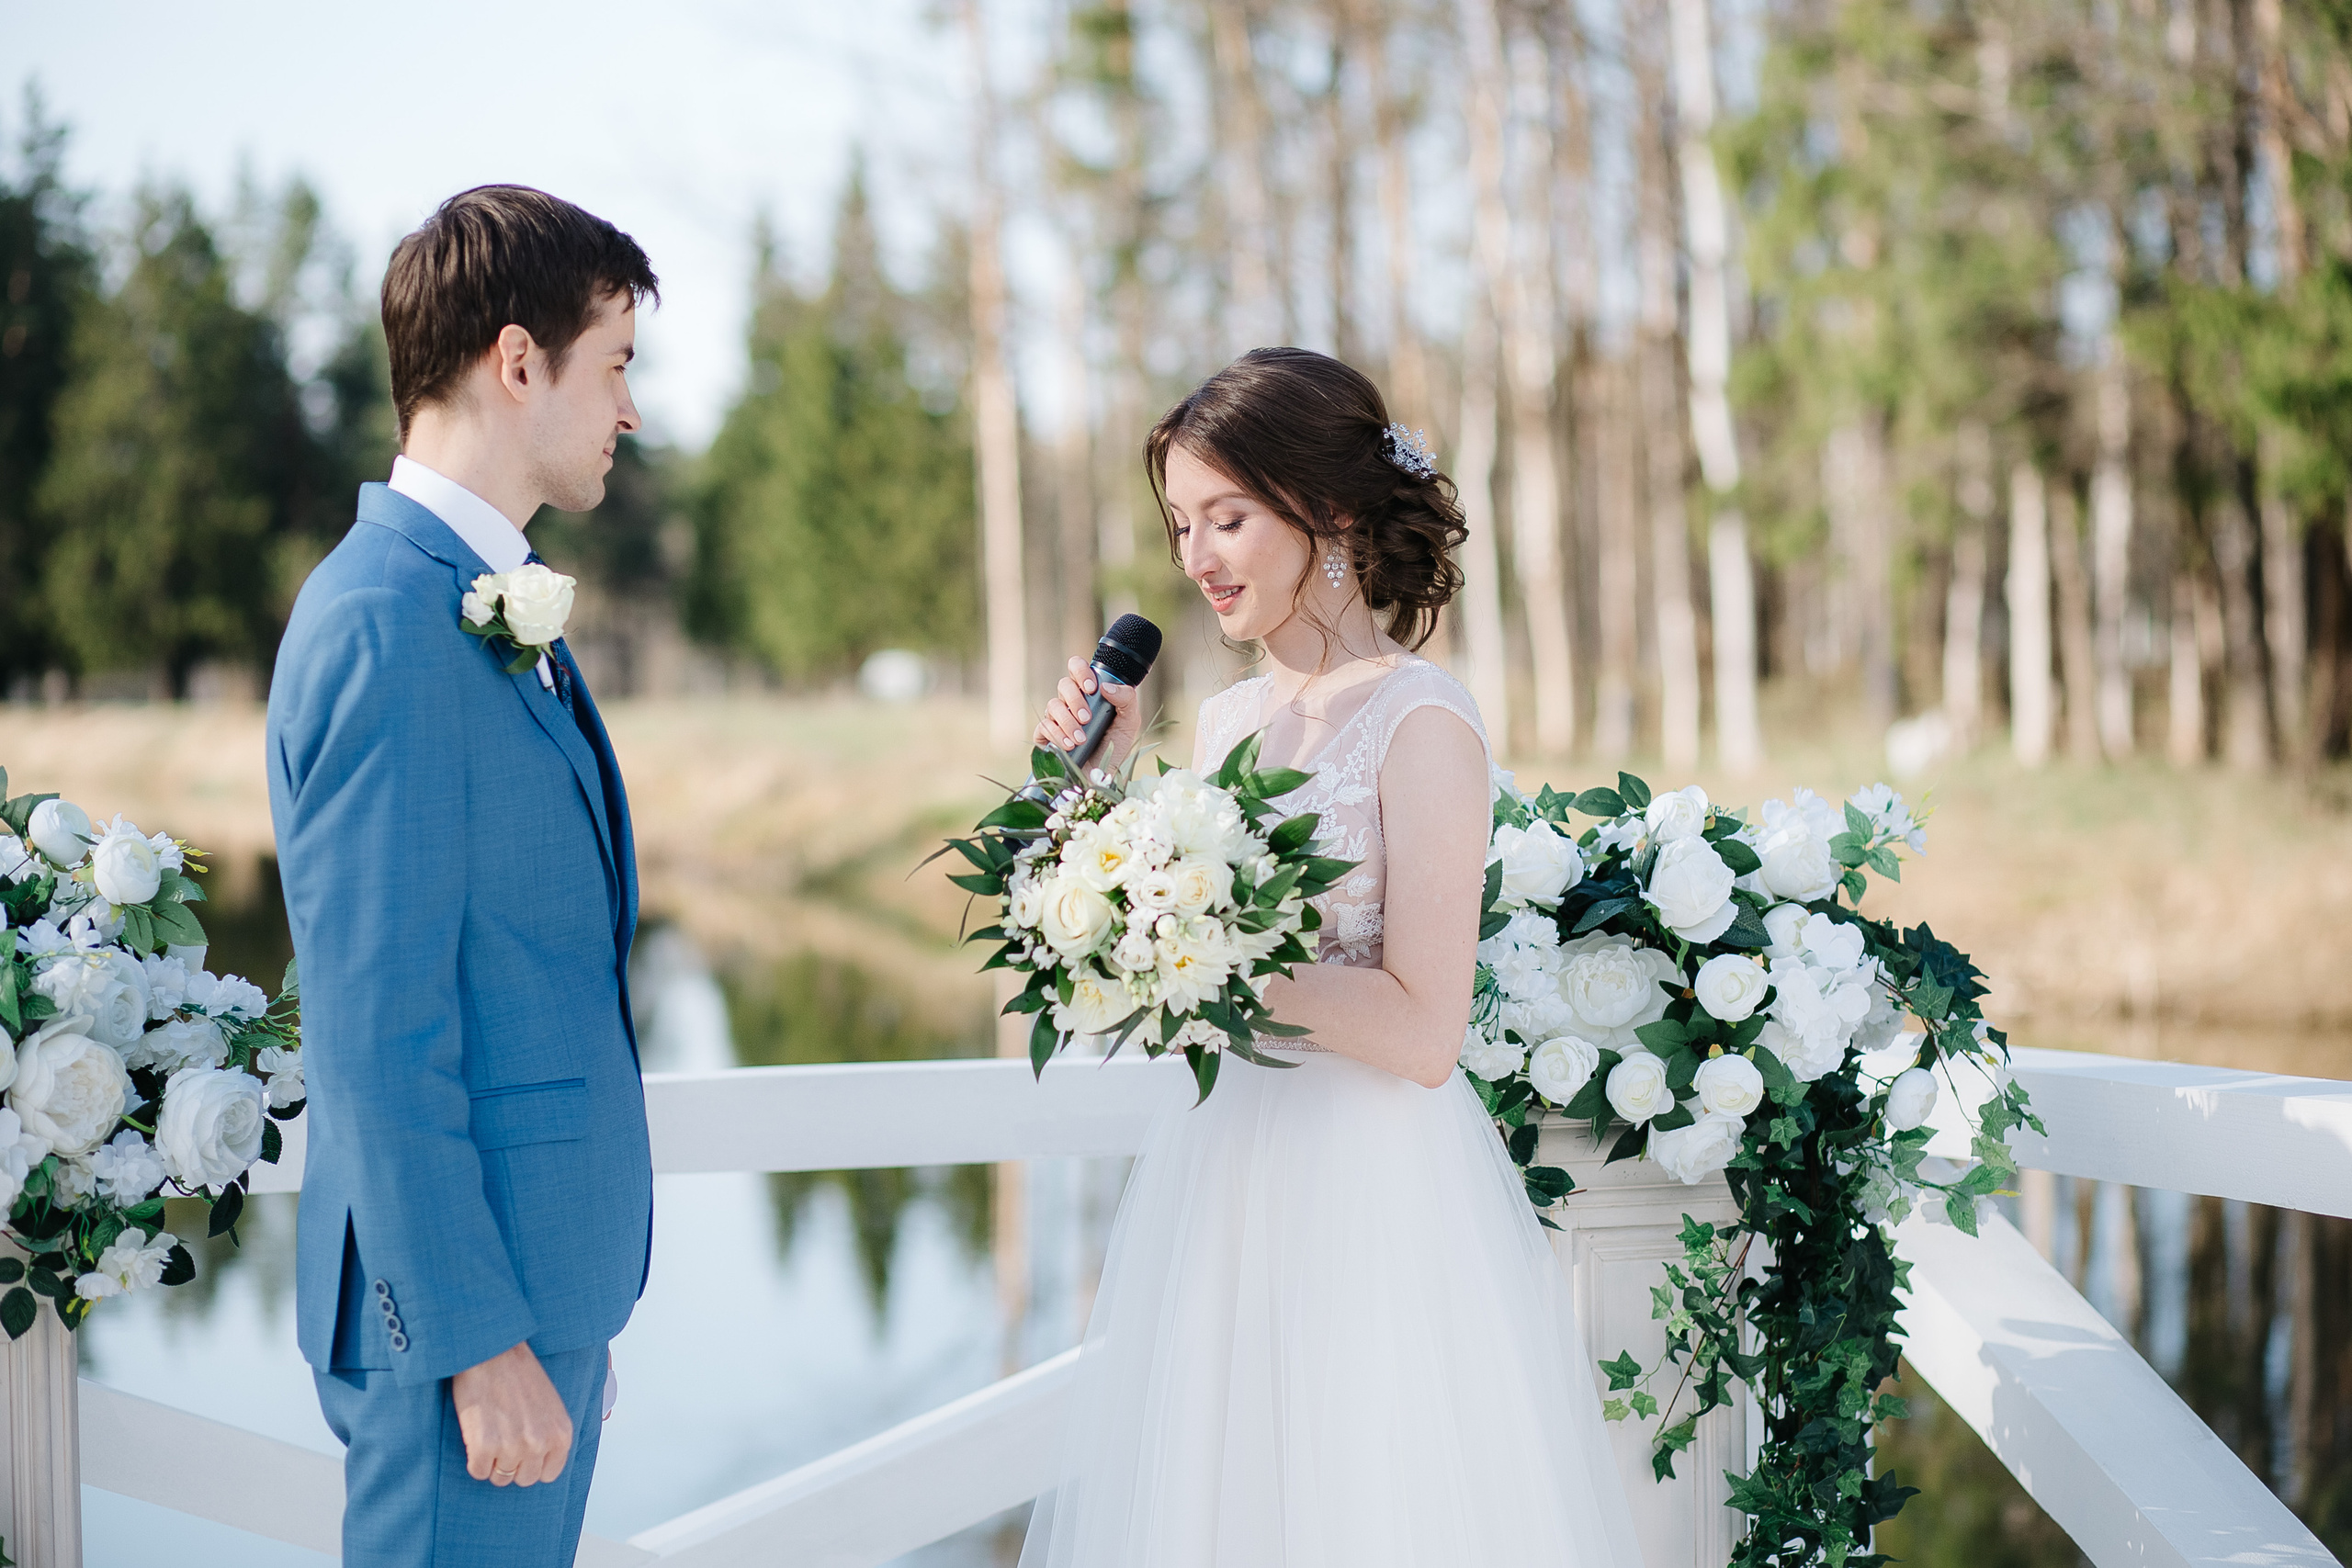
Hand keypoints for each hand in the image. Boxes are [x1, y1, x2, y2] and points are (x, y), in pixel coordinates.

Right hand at [453, 1341, 572, 1487]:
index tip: (523, 1451)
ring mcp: (512, 1447)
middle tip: (503, 1438)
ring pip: (499, 1478)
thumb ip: (549, 1434)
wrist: (492, 1351)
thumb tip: (542, 1461)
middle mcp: (540, 1444)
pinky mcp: (484, 1446)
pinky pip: (478, 1471)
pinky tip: (477, 1433)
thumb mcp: (550, 1404)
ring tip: (490, 1431)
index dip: (532, 1463)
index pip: (549, 1474)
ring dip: (492, 1460)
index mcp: (561, 1434)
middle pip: (523, 1479)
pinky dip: (474, 1458)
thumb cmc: (519, 1373)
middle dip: (512, 1464)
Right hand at [1035, 655, 1142, 775]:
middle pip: (1064, 685)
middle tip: (1087, 718)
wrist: (1102, 776)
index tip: (1091, 688)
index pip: (1077, 668)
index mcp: (1089, 692)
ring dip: (1067, 722)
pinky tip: (1069, 746)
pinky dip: (1056, 735)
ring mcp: (1057, 718)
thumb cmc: (1115, 746)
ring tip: (1081, 739)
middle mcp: (1071, 701)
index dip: (1081, 672)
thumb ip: (1126, 699)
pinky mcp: (1046, 735)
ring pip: (1052, 706)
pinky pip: (1044, 727)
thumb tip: (1106, 687)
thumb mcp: (1130, 721)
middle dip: (1075, 700)